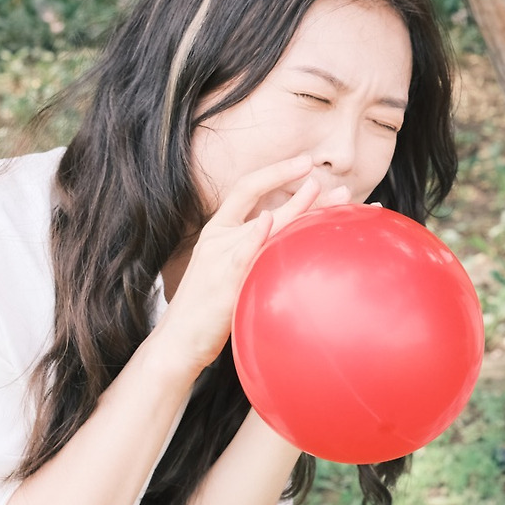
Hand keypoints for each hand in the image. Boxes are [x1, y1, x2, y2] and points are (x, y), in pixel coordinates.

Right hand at [157, 155, 349, 375]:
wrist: (177, 342)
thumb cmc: (209, 309)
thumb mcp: (229, 269)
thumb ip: (252, 248)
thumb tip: (283, 234)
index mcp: (217, 231)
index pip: (247, 189)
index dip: (275, 172)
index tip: (305, 162)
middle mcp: (217, 239)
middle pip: (262, 203)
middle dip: (296, 189)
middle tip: (327, 177)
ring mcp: (218, 259)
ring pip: (261, 225)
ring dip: (294, 207)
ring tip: (321, 191)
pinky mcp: (222, 283)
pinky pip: (240, 255)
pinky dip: (254, 237)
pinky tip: (267, 222)